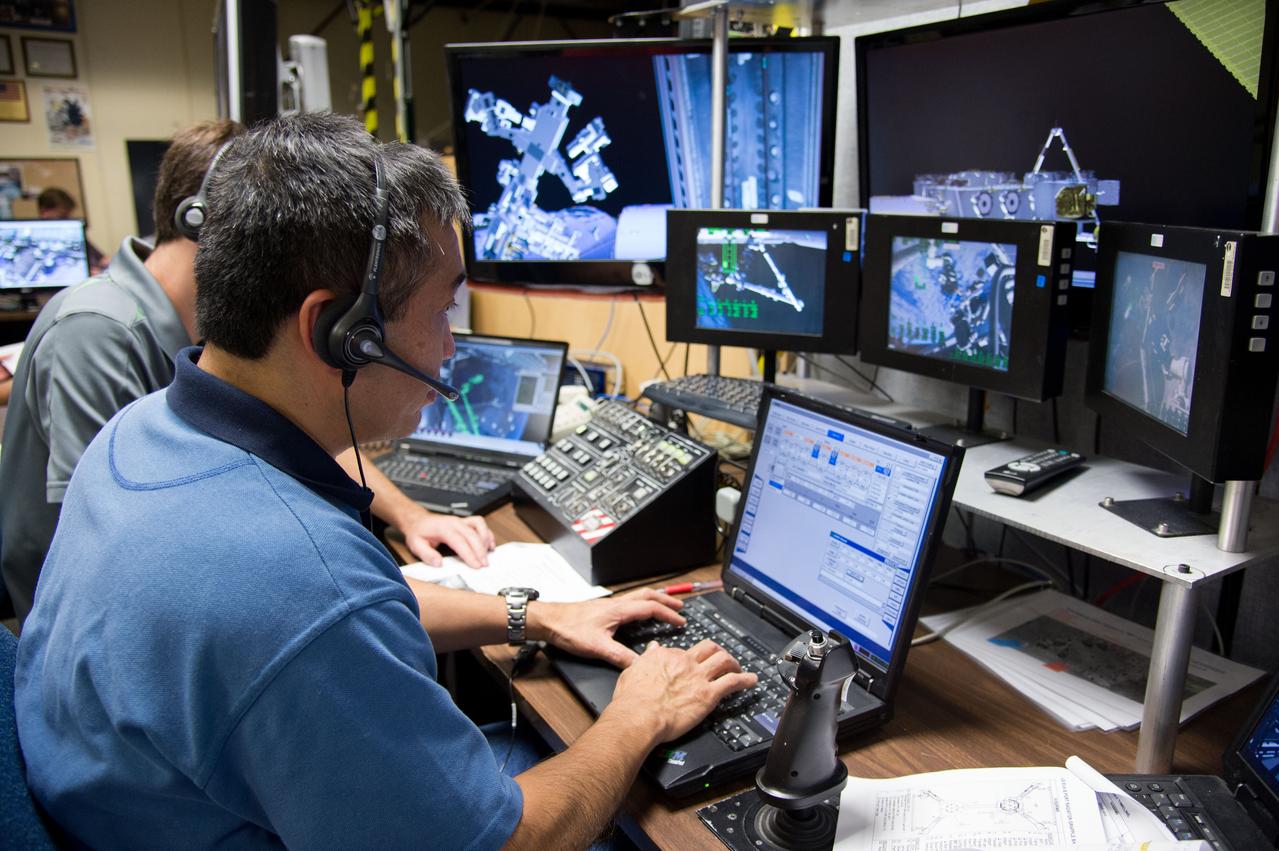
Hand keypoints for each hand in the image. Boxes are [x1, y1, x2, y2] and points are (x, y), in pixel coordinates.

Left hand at [400, 510, 495, 567]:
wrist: (418, 521)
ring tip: (486, 555)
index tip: (475, 565)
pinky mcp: (465, 522)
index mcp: (443, 527)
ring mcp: (461, 521)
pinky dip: (487, 533)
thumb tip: (438, 563)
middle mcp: (454, 522)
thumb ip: (427, 555)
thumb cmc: (418, 532)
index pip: (460, 541)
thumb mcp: (416, 545)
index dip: (469, 554)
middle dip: (480, 551)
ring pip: (479, 526)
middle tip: (484, 565)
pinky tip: (488, 544)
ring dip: (485, 540)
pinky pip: (480, 524)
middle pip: (473, 535)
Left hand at [531, 588, 686, 668]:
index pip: (651, 608)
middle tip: (680, 606)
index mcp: (620, 610)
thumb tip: (639, 665)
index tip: (681, 621)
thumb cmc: (569, 629)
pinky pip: (629, 602)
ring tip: (665, 606)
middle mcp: (617, 603)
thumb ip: (620, 656)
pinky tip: (638, 614)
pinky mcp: (603, 609)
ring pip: (638, 597)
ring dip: (655, 600)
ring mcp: (610, 605)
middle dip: (666, 600)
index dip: (669, 614)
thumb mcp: (597, 647)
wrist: (549, 620)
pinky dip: (642, 604)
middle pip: (648, 596)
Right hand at [608, 639, 756, 742]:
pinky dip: (746, 680)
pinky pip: (733, 682)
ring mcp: (699, 677)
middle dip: (718, 651)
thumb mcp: (633, 670)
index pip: (685, 651)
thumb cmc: (632, 700)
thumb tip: (652, 649)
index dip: (690, 657)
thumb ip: (647, 658)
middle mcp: (685, 663)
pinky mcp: (709, 694)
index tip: (692, 662)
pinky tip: (752, 681)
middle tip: (722, 658)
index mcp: (667, 656)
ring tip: (739, 668)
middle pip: (709, 648)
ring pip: (724, 660)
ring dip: (734, 663)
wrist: (638, 716)